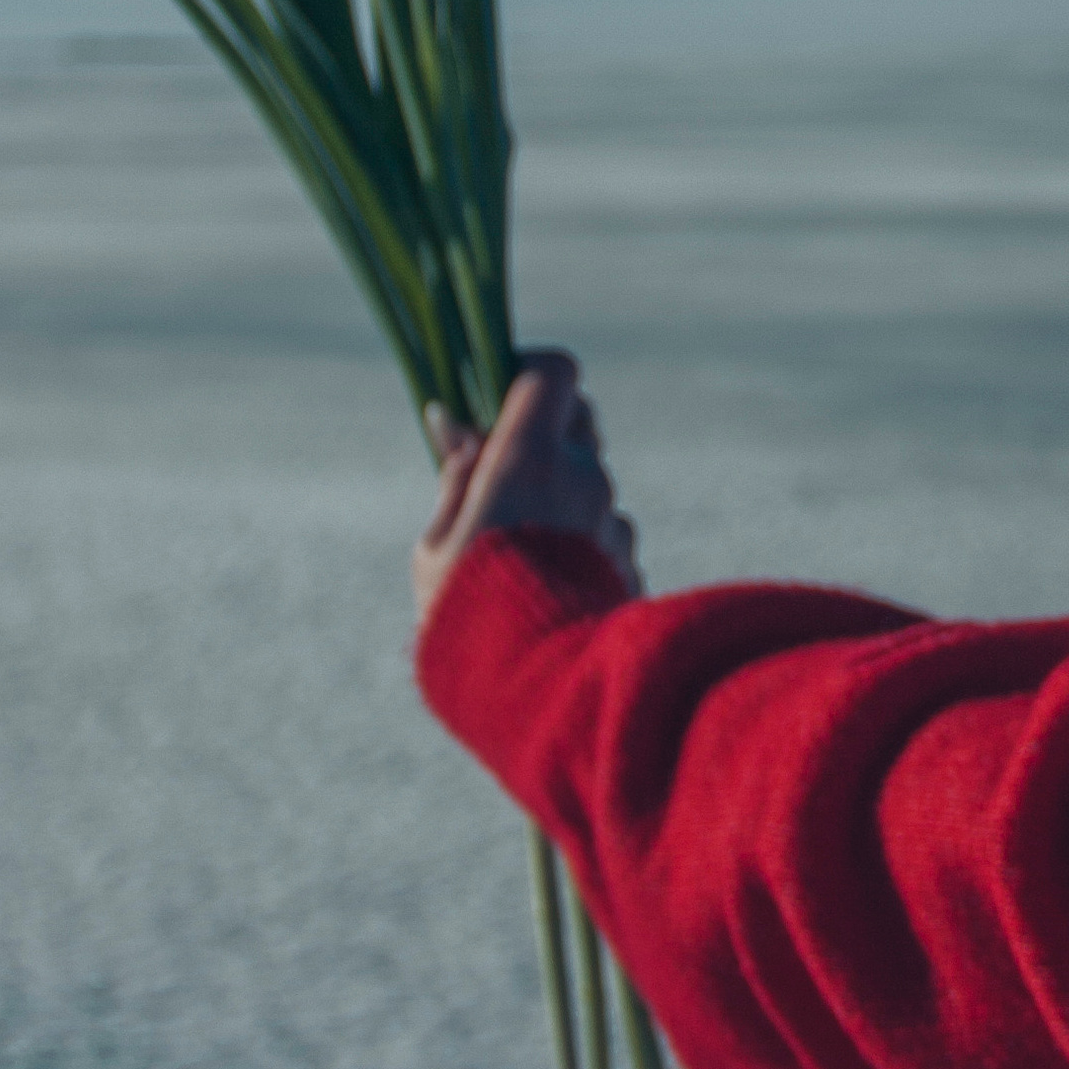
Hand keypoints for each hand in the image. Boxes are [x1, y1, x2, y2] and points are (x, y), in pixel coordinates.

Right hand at [412, 350, 640, 629]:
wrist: (541, 696)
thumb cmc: (469, 617)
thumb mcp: (438, 546)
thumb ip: (455, 477)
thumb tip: (452, 420)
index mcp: (531, 458)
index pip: (554, 373)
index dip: (529, 372)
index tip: (499, 390)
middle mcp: (584, 478)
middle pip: (580, 418)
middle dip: (545, 432)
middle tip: (502, 469)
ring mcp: (613, 520)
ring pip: (590, 482)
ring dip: (562, 496)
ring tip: (520, 551)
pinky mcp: (631, 562)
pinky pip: (604, 533)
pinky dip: (581, 542)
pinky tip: (549, 587)